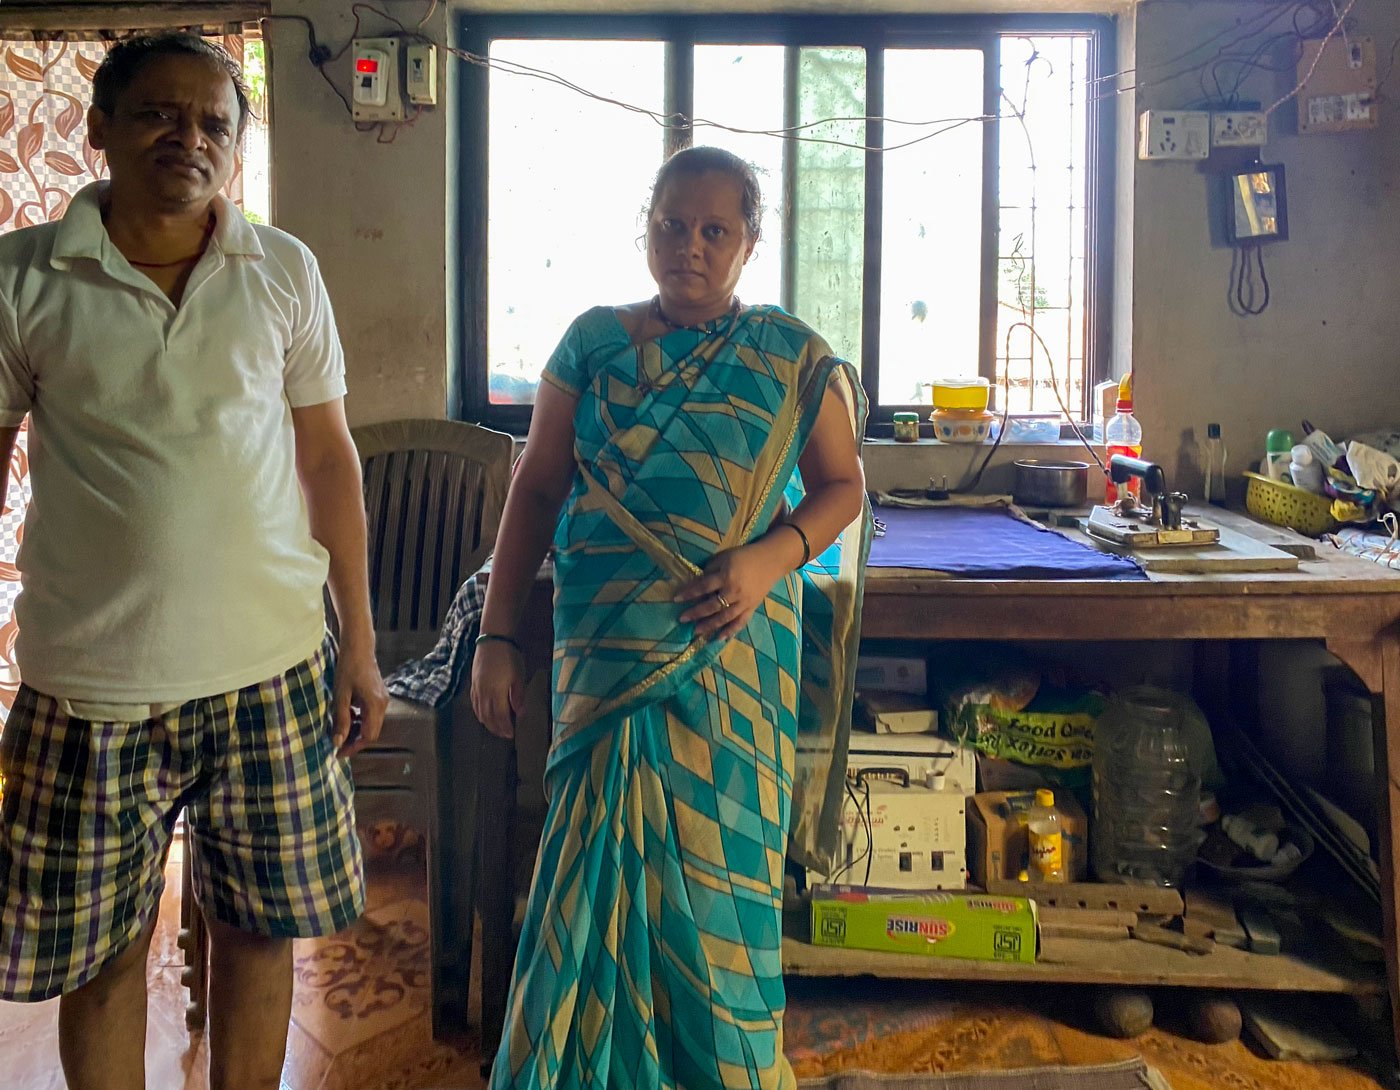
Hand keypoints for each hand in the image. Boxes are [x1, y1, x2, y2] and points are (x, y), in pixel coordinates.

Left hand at [332, 635, 387, 757]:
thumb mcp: (341, 695)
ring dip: (357, 730)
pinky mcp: (379, 695)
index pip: (368, 736)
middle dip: (355, 740)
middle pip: (372, 732)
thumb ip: (341, 720)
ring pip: (372, 724)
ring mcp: (383, 699)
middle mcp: (383, 704)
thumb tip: (338, 741)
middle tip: (337, 744)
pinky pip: (371, 715)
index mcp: (375, 705)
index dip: (354, 747)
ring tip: (340, 730)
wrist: (359, 647)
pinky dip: (360, 720)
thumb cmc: (349, 668)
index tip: (339, 752)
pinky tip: (348, 715)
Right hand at [471, 639, 525, 739]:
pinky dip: (479, 713)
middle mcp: (484, 693)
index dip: (505, 727)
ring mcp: (477, 688)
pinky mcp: (473, 683)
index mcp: (497, 692)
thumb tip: (520, 713)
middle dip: (496, 728)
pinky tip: (483, 716)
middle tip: (504, 735)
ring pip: (480, 712)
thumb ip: (518, 695)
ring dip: (487, 723)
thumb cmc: (509, 656)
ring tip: (495, 728)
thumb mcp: (518, 675)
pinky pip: (474, 703)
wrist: (492, 640)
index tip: (511, 734)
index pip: (500, 716)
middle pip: (488, 717)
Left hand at [675, 539, 790, 639]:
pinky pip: (740, 622)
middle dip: (695, 613)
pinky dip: (730, 631)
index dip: (689, 593)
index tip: (676, 599)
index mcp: (726, 576)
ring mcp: (744, 602)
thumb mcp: (725, 557)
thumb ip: (711, 570)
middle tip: (682, 619)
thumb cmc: (744, 556)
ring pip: (724, 617)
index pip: (703, 587)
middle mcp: (734, 592)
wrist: (771, 560)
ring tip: (696, 631)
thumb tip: (697, 583)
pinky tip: (719, 638)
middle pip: (712, 606)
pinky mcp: (751, 608)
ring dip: (709, 626)